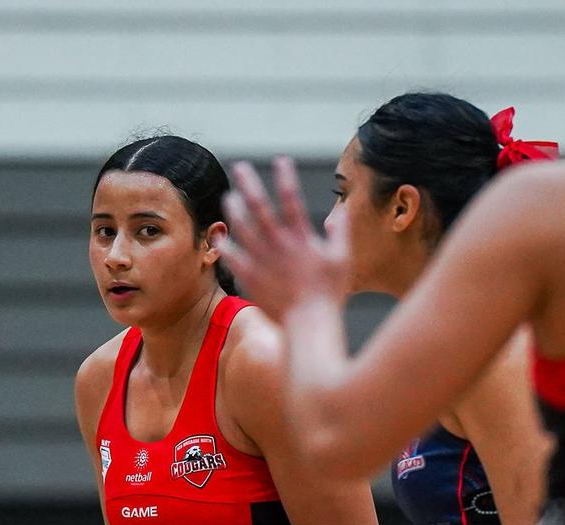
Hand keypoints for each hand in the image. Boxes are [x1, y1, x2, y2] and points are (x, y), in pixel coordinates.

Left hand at [219, 156, 350, 324]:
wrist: (309, 323)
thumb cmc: (329, 294)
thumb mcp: (343, 259)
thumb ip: (341, 232)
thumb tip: (341, 211)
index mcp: (302, 238)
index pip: (292, 200)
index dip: (286, 178)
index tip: (280, 161)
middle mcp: (279, 245)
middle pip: (261, 208)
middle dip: (250, 185)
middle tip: (240, 167)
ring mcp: (263, 262)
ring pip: (244, 229)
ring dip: (235, 210)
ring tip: (229, 197)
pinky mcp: (252, 279)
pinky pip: (234, 258)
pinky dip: (227, 246)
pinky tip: (222, 236)